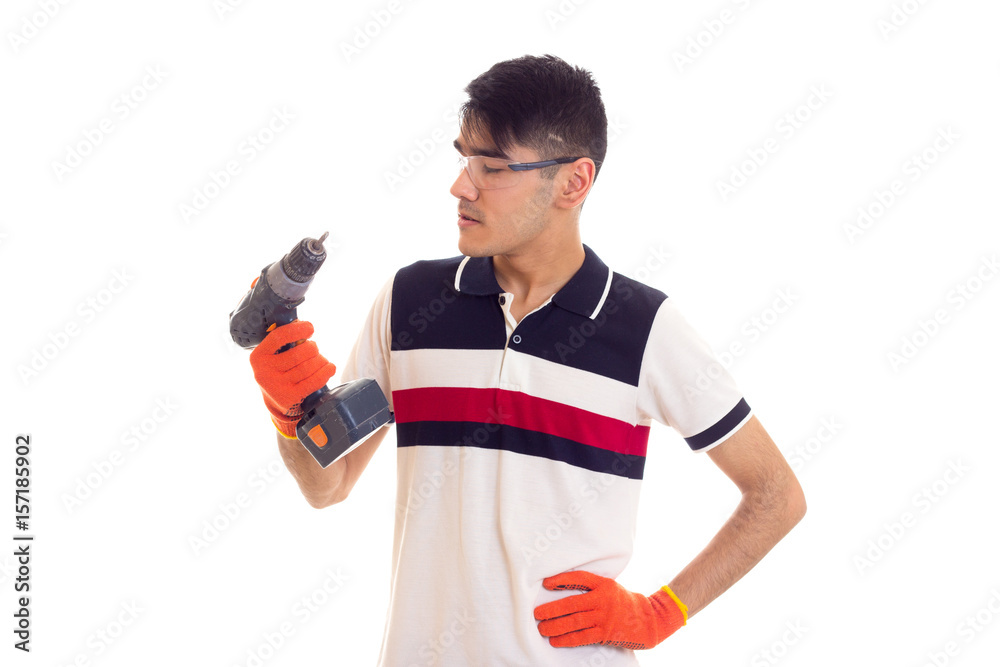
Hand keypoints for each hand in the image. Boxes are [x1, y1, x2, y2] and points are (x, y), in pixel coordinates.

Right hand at [249, 320, 335, 436]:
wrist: (276, 401)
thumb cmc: (279, 370)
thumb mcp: (274, 356)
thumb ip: (284, 341)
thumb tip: (302, 325)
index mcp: (258, 357)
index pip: (278, 337)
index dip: (297, 330)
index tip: (310, 328)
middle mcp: (264, 372)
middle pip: (300, 352)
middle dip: (313, 348)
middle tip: (314, 349)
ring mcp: (277, 386)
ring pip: (309, 366)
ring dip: (321, 360)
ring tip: (321, 360)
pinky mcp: (290, 397)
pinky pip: (315, 380)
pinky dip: (326, 371)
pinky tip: (330, 367)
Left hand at [533, 571, 686, 649]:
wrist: (647, 620)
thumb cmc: (622, 601)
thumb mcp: (609, 586)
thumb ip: (590, 586)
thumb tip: (561, 585)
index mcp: (603, 584)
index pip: (580, 578)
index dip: (562, 580)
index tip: (546, 583)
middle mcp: (603, 600)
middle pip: (573, 604)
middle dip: (552, 609)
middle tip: (537, 614)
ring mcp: (605, 618)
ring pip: (575, 622)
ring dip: (556, 626)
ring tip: (542, 628)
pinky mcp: (606, 633)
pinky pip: (583, 637)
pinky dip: (567, 639)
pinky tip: (556, 641)